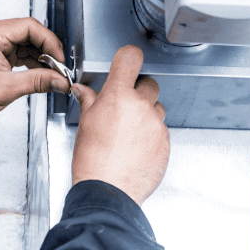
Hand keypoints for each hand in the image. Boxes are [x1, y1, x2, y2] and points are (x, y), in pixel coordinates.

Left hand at [0, 18, 70, 142]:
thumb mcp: (6, 89)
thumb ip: (37, 82)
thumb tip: (59, 80)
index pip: (30, 27)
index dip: (50, 42)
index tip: (60, 59)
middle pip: (28, 33)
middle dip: (46, 51)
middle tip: (59, 69)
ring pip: (24, 43)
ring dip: (39, 58)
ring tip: (51, 74)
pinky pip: (16, 51)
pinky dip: (29, 62)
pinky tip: (39, 74)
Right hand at [70, 45, 169, 205]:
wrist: (107, 191)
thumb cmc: (93, 160)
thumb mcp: (86, 124)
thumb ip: (90, 101)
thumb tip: (84, 91)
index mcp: (118, 96)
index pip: (130, 58)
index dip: (129, 58)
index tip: (128, 62)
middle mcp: (141, 106)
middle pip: (149, 84)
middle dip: (138, 92)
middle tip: (125, 106)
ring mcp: (156, 124)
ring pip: (157, 108)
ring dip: (146, 114)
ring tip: (129, 132)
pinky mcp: (165, 142)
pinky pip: (161, 130)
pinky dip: (151, 135)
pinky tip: (136, 147)